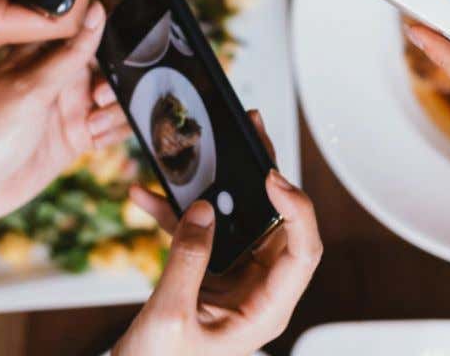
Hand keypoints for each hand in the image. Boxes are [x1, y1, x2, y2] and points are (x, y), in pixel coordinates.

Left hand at [0, 2, 134, 223]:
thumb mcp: (31, 87)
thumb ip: (71, 53)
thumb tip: (99, 9)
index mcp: (47, 53)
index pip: (92, 27)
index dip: (114, 32)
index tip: (125, 47)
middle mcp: (64, 77)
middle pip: (113, 64)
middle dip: (120, 79)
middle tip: (97, 99)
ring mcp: (72, 107)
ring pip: (118, 97)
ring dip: (117, 110)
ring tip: (92, 125)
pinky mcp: (78, 137)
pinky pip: (114, 127)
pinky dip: (116, 131)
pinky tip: (96, 138)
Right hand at [113, 112, 321, 355]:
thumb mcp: (170, 317)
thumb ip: (188, 260)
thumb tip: (203, 209)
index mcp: (268, 309)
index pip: (303, 252)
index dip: (297, 210)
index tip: (272, 177)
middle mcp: (261, 289)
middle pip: (279, 221)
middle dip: (264, 174)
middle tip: (253, 132)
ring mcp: (237, 276)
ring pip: (242, 217)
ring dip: (220, 184)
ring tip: (217, 142)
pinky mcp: (210, 270)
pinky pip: (201, 231)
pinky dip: (175, 212)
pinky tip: (146, 196)